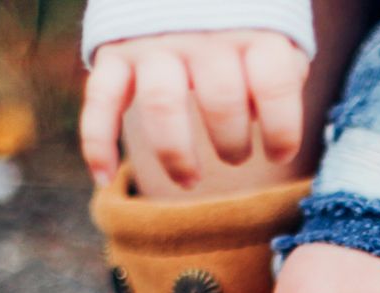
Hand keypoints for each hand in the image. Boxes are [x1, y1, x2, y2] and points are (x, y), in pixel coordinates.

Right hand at [80, 30, 308, 187]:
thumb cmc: (241, 25)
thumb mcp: (275, 39)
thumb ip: (282, 77)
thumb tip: (265, 123)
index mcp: (252, 32)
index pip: (274, 85)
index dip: (282, 130)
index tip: (278, 154)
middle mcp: (203, 36)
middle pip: (220, 100)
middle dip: (232, 144)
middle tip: (235, 157)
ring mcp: (156, 44)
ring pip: (162, 104)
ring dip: (176, 153)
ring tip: (190, 179)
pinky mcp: (115, 52)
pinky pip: (101, 99)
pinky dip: (97, 141)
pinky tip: (103, 176)